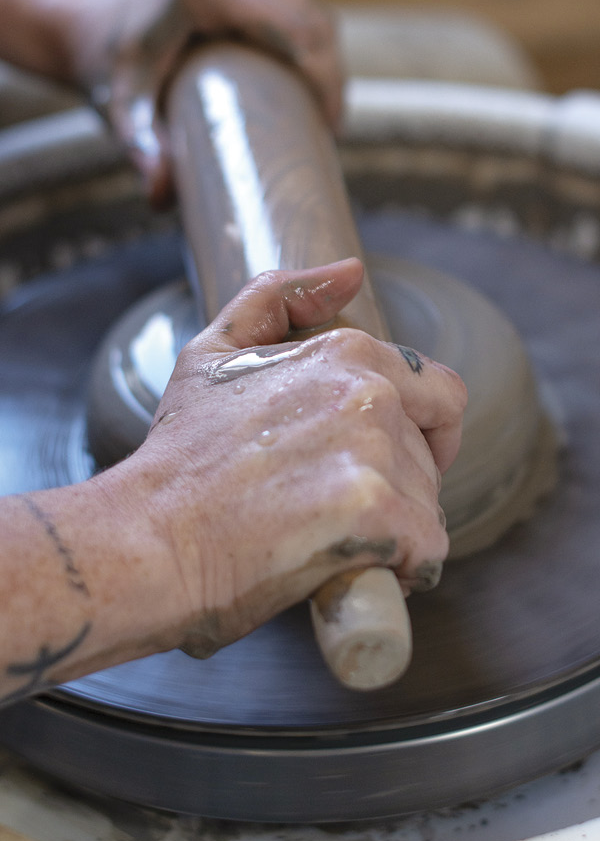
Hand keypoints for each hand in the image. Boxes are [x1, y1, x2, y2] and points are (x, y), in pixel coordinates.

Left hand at [51, 0, 342, 203]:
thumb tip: (164, 198)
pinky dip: (306, 46)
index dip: (326, 80)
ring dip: (323, 61)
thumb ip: (142, 151)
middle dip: (332, 76)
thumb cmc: (99, 61)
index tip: (329, 129)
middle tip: (328, 132)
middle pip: (311, 18)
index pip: (296, 30)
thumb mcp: (122, 109)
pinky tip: (306, 86)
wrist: (74, 19)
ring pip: (307, 10)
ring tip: (321, 115)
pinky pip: (289, 7)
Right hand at [121, 258, 466, 656]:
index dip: (428, 430)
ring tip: (330, 541)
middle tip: (334, 511)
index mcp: (345, 353)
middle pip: (427, 455)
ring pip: (427, 504)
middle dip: (396, 486)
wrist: (150, 537)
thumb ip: (279, 298)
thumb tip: (351, 272)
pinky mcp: (376, 515)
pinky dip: (404, 566)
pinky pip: (427, 549)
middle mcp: (370, 394)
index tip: (402, 460)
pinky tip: (357, 568)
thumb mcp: (212, 354)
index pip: (440, 391)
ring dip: (395, 530)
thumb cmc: (179, 455)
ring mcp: (375, 454)